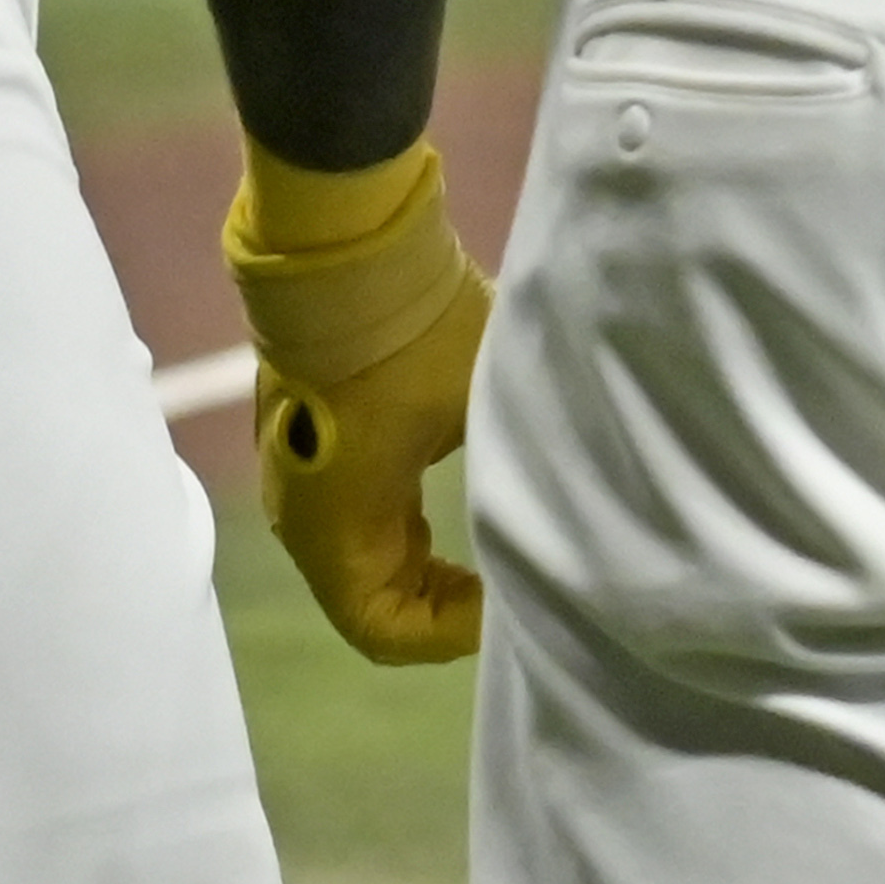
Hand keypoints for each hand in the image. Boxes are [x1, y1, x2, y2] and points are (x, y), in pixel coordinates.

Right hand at [225, 139, 492, 664]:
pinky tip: (459, 509)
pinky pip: (358, 516)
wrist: (352, 249)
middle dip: (444, 606)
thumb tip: (584, 518)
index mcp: (331, 525)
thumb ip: (520, 475)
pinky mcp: (311, 441)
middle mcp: (301, 515)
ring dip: (425, 568)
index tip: (507, 601)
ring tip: (494, 557)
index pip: (381, 628)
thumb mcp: (483, 411)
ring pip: (365, 558)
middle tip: (512, 587)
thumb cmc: (418, 338)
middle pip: (373, 601)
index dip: (448, 634)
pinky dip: (406, 531)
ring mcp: (300, 477)